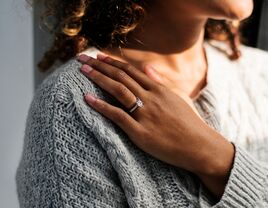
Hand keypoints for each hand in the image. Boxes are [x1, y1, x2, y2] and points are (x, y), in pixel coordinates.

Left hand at [78, 54, 234, 197]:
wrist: (200, 146)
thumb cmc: (190, 123)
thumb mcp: (177, 97)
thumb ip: (160, 82)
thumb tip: (147, 67)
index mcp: (159, 89)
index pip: (130, 70)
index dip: (112, 62)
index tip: (98, 56)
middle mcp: (151, 98)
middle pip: (121, 76)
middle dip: (99, 65)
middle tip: (82, 59)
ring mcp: (145, 114)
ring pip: (118, 91)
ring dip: (99, 78)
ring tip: (82, 71)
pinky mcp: (141, 132)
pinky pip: (118, 116)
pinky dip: (101, 106)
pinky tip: (87, 98)